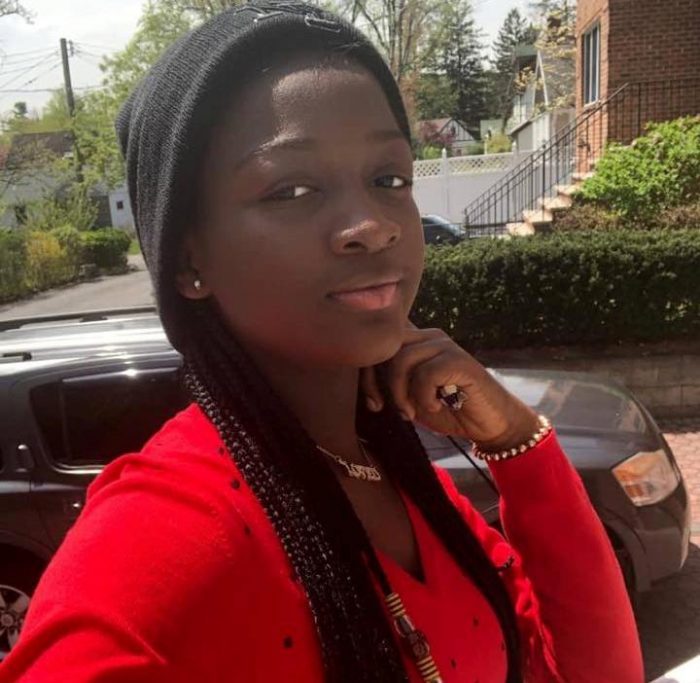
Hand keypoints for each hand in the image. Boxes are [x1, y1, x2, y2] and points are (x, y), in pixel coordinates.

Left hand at [360, 325, 539, 450]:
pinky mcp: (459, 360)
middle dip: (376, 383)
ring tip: (410, 412)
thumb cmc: (445, 408)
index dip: (365, 371)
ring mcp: (444, 346)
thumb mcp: (408, 395)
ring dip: (400, 393)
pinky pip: (426, 374)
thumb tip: (360, 378)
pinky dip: (424, 397)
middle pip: (384, 349)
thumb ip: (388, 381)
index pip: (377, 343)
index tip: (373, 403)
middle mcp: (427, 337)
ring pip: (402, 360)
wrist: (487, 423)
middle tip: (385, 408)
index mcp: (413, 342)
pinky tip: (435, 407)